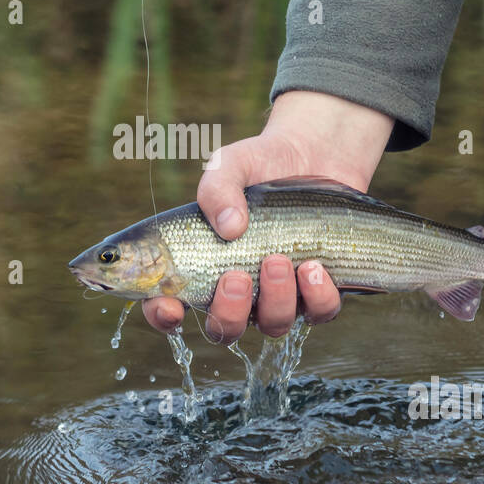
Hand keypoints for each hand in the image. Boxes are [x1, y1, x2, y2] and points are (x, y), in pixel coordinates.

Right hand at [142, 91, 393, 343]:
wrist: (314, 154)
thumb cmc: (259, 164)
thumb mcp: (230, 165)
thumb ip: (217, 189)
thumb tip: (230, 227)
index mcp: (202, 266)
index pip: (169, 307)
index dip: (163, 316)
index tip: (171, 305)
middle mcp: (239, 290)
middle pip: (225, 329)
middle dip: (228, 312)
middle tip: (235, 276)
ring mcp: (279, 295)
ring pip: (273, 324)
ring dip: (275, 299)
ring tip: (278, 259)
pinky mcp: (318, 289)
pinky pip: (319, 312)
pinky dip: (317, 297)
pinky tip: (313, 266)